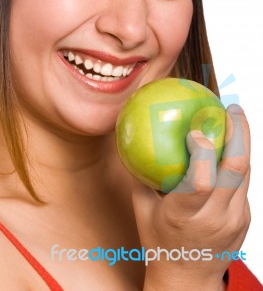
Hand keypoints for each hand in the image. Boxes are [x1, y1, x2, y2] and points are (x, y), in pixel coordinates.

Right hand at [132, 104, 250, 290]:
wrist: (188, 280)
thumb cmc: (159, 242)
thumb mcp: (142, 209)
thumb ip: (141, 175)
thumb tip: (134, 141)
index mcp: (184, 216)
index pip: (202, 182)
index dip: (203, 151)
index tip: (195, 129)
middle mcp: (215, 218)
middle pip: (236, 169)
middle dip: (238, 131)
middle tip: (231, 108)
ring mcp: (235, 220)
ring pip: (246, 173)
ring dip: (242, 141)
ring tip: (234, 118)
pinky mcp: (245, 219)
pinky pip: (243, 183)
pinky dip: (236, 160)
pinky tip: (227, 145)